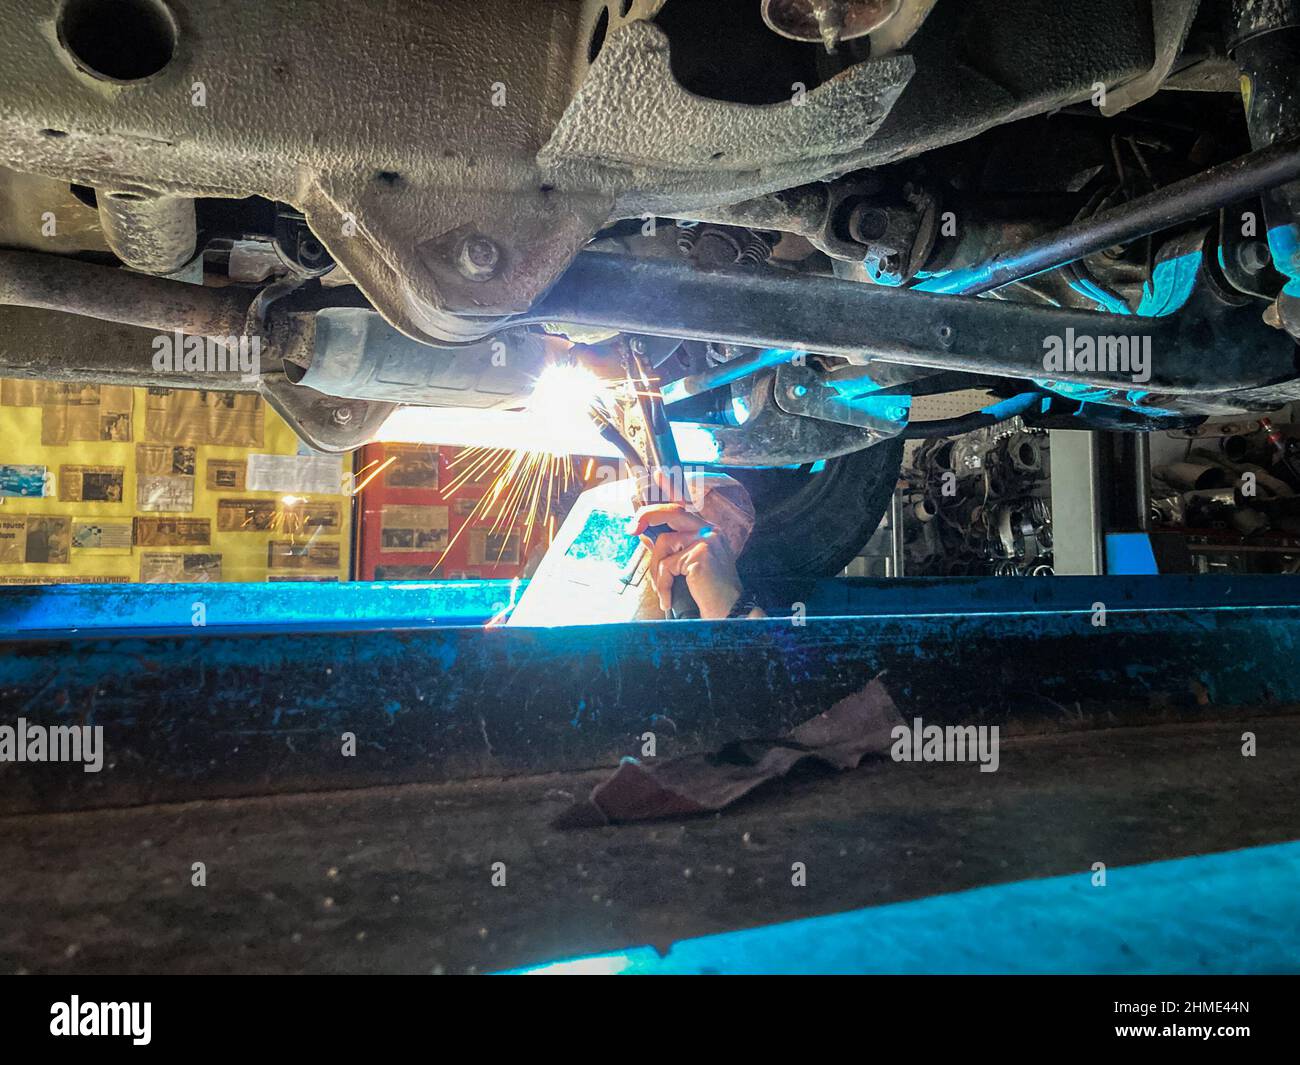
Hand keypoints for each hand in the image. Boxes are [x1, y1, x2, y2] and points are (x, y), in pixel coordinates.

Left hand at [629, 503, 744, 619]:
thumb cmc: (708, 593)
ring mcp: (707, 540)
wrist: (729, 612)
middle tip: (631, 529)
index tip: (636, 523)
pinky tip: (667, 599)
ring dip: (656, 571)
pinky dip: (663, 584)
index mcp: (708, 531)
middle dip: (647, 516)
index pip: (678, 511)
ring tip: (662, 591)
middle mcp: (710, 530)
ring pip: (664, 543)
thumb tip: (644, 535)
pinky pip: (667, 565)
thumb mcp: (685, 567)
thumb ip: (668, 549)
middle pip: (672, 512)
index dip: (655, 512)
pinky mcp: (701, 554)